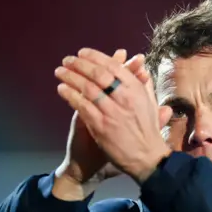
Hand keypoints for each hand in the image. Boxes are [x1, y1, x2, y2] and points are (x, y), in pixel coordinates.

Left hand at [55, 48, 172, 183]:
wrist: (147, 157)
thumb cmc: (149, 130)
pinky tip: (62, 89)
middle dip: (79, 64)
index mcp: (137, 90)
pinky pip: (82, 106)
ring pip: (87, 88)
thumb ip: (144, 86)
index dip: (96, 57)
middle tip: (67, 60)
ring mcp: (112, 112)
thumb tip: (142, 68)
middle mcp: (125, 98)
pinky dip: (70, 95)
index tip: (83, 53)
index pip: (113, 66)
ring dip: (71, 77)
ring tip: (60, 72)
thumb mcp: (151, 104)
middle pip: (98, 74)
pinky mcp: (101, 126)